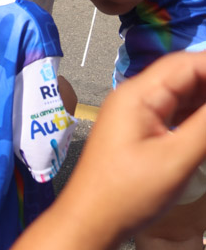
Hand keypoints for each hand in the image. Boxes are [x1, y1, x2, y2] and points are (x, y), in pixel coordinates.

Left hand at [11, 51, 205, 249]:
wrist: (90, 220)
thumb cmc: (126, 193)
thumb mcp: (175, 160)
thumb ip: (205, 127)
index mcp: (138, 94)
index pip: (186, 65)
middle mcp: (135, 96)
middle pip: (183, 76)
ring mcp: (136, 112)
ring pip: (180, 94)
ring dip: (204, 99)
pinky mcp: (140, 129)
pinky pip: (173, 111)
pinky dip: (195, 114)